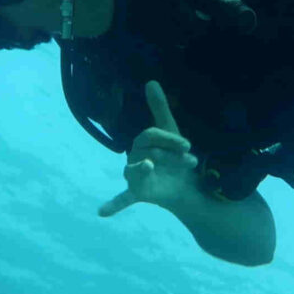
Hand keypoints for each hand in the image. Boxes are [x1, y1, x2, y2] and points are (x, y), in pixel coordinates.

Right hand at [98, 81, 198, 216]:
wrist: (187, 187)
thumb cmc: (174, 157)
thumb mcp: (171, 133)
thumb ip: (160, 108)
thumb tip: (151, 81)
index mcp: (142, 144)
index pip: (150, 136)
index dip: (169, 139)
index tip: (188, 145)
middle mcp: (134, 158)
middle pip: (147, 151)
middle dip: (170, 155)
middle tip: (191, 161)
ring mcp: (134, 177)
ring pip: (136, 170)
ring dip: (148, 169)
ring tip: (150, 166)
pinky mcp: (139, 193)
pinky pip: (123, 198)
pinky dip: (113, 204)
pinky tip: (102, 212)